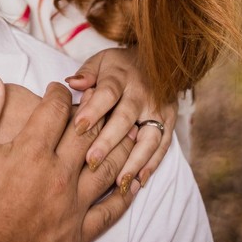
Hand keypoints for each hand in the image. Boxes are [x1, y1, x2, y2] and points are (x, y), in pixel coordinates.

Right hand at [0, 75, 135, 241]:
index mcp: (31, 153)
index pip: (56, 110)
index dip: (59, 94)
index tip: (58, 90)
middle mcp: (58, 176)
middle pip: (88, 134)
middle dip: (95, 112)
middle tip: (98, 101)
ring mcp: (71, 206)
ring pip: (108, 167)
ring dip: (120, 145)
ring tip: (126, 131)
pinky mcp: (77, 233)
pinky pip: (110, 210)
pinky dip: (125, 194)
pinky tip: (132, 181)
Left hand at [65, 47, 176, 190]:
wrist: (158, 59)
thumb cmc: (119, 66)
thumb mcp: (101, 61)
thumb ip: (86, 73)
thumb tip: (71, 82)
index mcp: (121, 77)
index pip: (107, 93)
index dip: (93, 110)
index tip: (78, 127)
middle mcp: (142, 93)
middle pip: (126, 118)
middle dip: (109, 141)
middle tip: (92, 162)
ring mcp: (158, 109)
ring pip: (149, 137)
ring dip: (134, 161)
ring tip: (119, 181)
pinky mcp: (170, 121)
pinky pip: (163, 146)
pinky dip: (152, 165)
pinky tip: (138, 182)